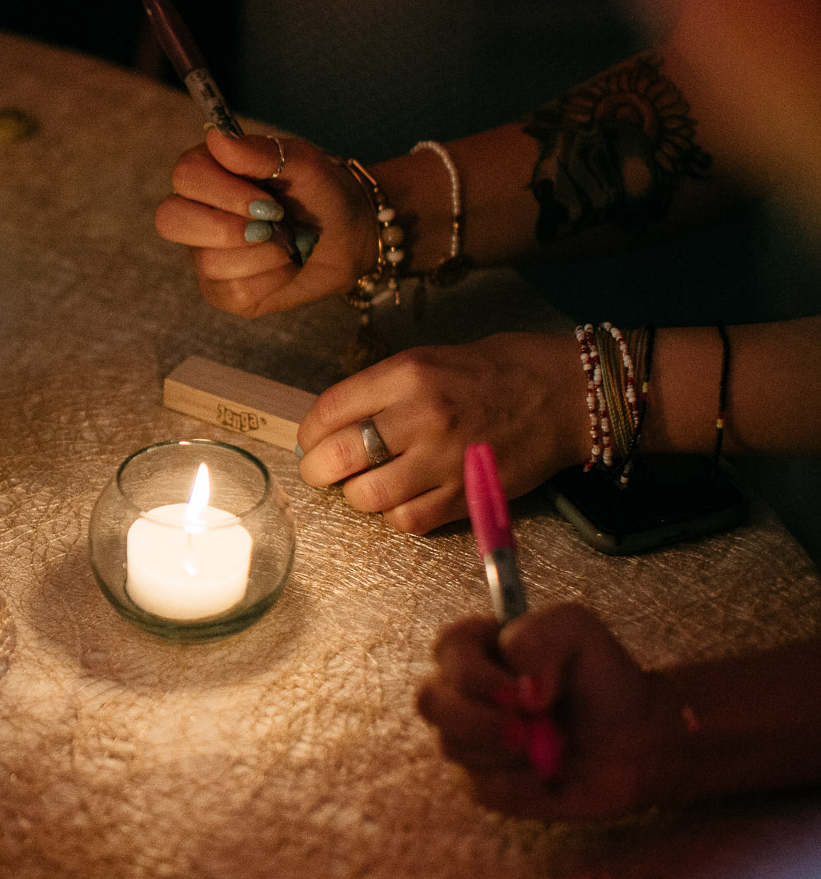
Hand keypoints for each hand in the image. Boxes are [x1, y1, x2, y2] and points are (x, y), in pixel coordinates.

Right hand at [154, 129, 372, 316]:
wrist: (350, 235)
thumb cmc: (321, 192)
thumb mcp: (302, 164)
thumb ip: (260, 152)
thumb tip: (217, 137)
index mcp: (209, 173)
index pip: (185, 175)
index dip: (223, 192)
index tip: (269, 202)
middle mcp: (197, 212)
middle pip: (170, 220)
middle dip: (228, 228)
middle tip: (272, 225)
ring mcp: (204, 253)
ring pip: (209, 261)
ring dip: (265, 254)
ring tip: (289, 243)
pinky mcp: (221, 290)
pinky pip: (232, 291)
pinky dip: (271, 279)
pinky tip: (285, 266)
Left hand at [297, 333, 586, 532]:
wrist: (568, 394)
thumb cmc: (500, 369)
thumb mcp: (431, 358)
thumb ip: (383, 389)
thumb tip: (336, 422)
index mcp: (408, 374)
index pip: (330, 410)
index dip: (310, 432)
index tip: (312, 439)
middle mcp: (422, 416)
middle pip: (339, 457)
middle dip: (318, 469)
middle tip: (322, 471)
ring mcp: (445, 459)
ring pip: (368, 496)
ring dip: (358, 495)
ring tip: (366, 484)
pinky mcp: (469, 494)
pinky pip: (409, 520)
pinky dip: (396, 515)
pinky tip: (403, 499)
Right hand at [416, 605, 686, 819]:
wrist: (639, 739)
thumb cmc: (603, 679)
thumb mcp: (579, 631)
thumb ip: (540, 637)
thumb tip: (520, 691)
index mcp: (475, 647)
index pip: (446, 650)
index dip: (473, 674)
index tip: (519, 693)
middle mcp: (461, 692)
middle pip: (429, 702)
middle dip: (476, 721)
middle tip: (525, 731)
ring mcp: (468, 740)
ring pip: (453, 747)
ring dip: (507, 753)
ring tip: (552, 747)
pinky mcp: (484, 783)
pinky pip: (481, 789)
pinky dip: (520, 788)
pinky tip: (548, 778)